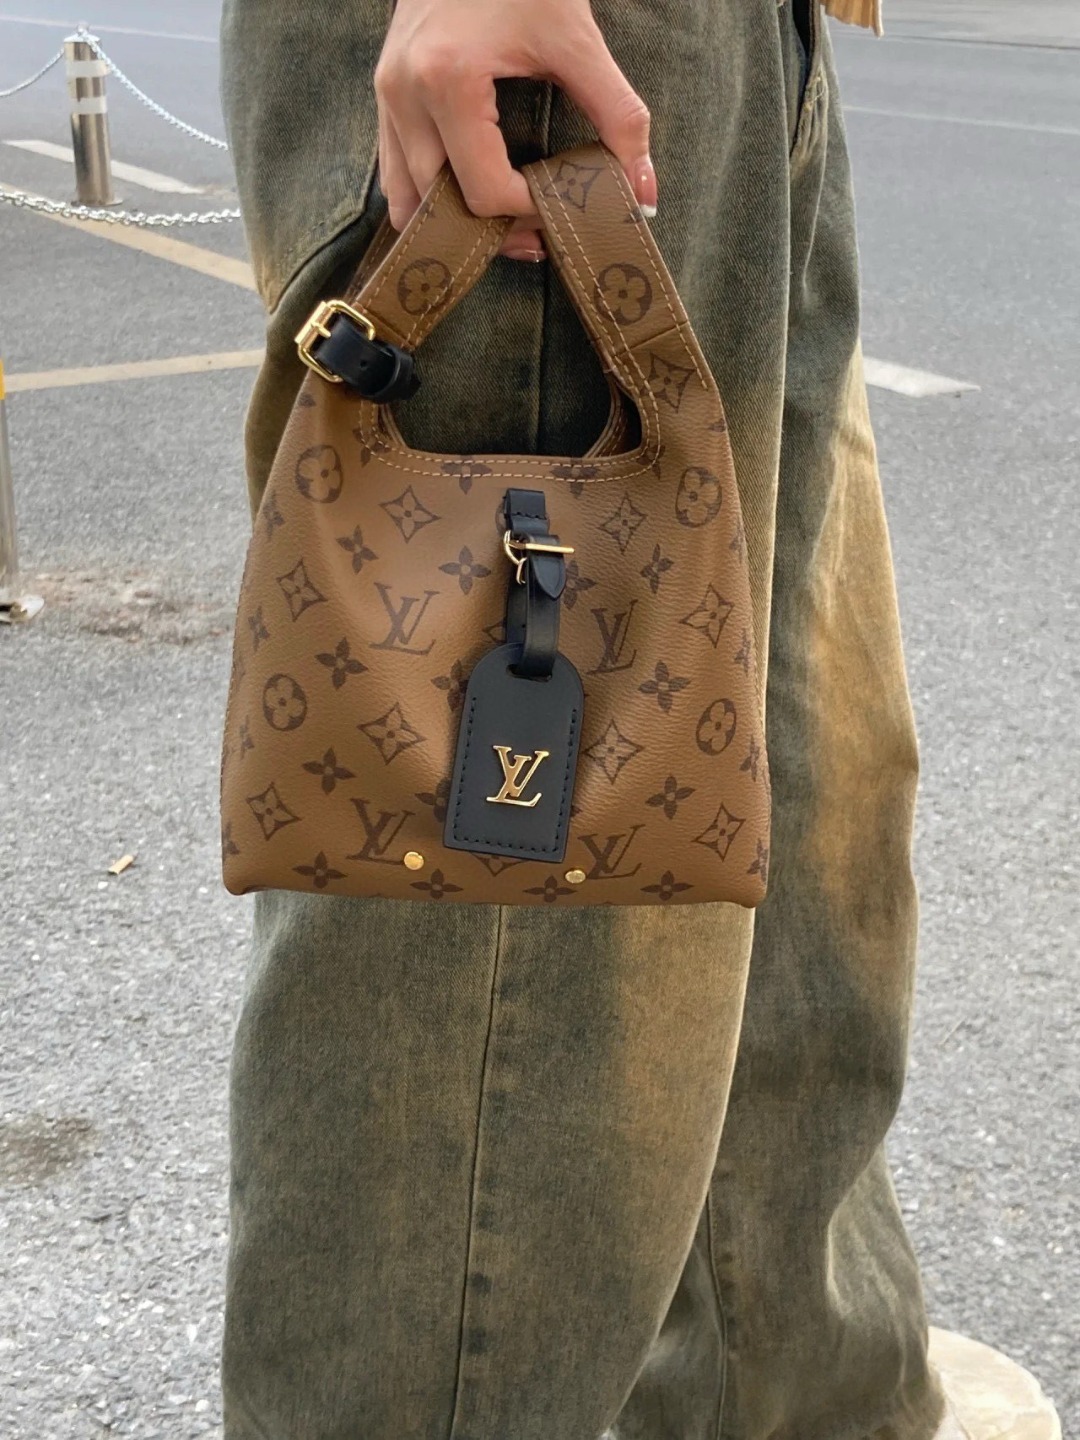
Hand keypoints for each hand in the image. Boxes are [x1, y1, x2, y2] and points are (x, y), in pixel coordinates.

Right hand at [374, 0, 655, 259]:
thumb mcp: (577, 39)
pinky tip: (471, 196)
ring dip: (453, 223)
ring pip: (407, 201)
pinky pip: (395, 174)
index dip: (528, 213)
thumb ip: (619, 117)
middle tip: (538, 228)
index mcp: (448, 81)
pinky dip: (429, 198)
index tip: (561, 205)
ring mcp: (387, 96)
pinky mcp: (384, 94)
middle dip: (493, 229)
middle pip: (442, 207)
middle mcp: (405, 94)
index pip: (484, 191)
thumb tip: (643, 193)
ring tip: (504, 222)